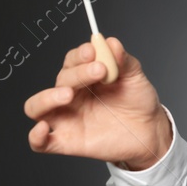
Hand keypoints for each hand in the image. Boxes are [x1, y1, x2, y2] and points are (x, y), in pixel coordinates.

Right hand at [23, 36, 173, 168]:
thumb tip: (110, 42)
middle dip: (78, 73)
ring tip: (68, 94)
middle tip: (99, 70)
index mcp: (84, 76)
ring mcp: (66, 118)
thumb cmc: (138, 102)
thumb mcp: (135, 77)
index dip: (79, 55)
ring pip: (36, 107)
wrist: (150, 131)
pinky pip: (41, 143)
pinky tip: (43, 128)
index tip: (93, 52)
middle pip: (60, 80)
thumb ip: (123, 60)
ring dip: (47, 98)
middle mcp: (71, 95)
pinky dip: (36, 136)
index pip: (72, 61)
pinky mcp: (66, 142)